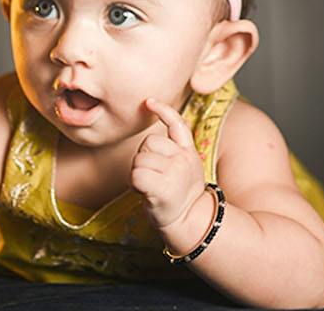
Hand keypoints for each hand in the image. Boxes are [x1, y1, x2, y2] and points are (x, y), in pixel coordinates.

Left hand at [133, 98, 210, 239]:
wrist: (188, 222)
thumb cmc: (178, 193)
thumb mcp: (184, 167)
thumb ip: (174, 148)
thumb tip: (157, 124)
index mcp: (188, 152)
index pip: (177, 125)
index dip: (163, 111)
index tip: (149, 101)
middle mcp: (183, 159)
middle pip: (148, 143)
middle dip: (144, 158)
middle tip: (155, 177)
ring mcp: (174, 173)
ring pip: (140, 159)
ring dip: (139, 172)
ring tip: (153, 186)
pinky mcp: (161, 187)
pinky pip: (136, 175)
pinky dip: (135, 185)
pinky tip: (146, 192)